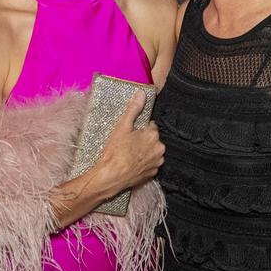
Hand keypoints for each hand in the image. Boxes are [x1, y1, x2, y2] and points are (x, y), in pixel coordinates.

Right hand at [53, 93, 164, 226]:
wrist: (110, 177)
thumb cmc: (115, 152)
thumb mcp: (122, 127)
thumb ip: (133, 109)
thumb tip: (141, 93)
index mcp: (154, 136)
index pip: (150, 126)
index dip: (139, 129)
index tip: (130, 133)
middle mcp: (160, 149)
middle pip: (152, 140)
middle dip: (142, 140)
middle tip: (127, 144)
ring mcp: (157, 163)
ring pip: (151, 152)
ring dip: (144, 151)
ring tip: (128, 154)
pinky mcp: (152, 174)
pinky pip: (149, 164)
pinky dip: (143, 163)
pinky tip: (131, 163)